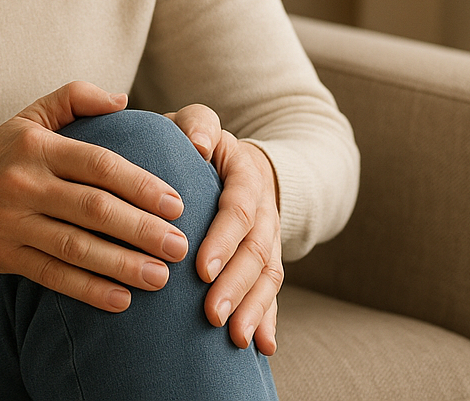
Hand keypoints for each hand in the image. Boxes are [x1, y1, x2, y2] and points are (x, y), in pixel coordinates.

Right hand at [0, 81, 188, 312]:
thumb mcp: (29, 117)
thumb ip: (74, 98)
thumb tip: (123, 99)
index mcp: (37, 146)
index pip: (97, 164)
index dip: (140, 184)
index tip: (176, 203)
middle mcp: (24, 183)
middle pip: (93, 209)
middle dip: (141, 229)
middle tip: (180, 246)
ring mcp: (13, 222)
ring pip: (75, 247)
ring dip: (122, 264)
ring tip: (161, 278)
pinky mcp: (6, 256)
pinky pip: (52, 275)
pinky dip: (88, 290)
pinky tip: (122, 300)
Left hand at [167, 104, 282, 354]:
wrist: (232, 158)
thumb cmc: (198, 141)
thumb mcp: (198, 122)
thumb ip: (197, 124)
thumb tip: (198, 144)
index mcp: (245, 174)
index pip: (238, 209)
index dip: (223, 239)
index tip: (201, 268)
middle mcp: (263, 208)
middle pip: (256, 250)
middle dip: (236, 285)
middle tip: (212, 315)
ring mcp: (268, 236)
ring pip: (268, 275)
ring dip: (253, 308)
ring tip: (234, 338)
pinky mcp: (267, 259)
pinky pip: (272, 291)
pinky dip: (268, 318)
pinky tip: (262, 347)